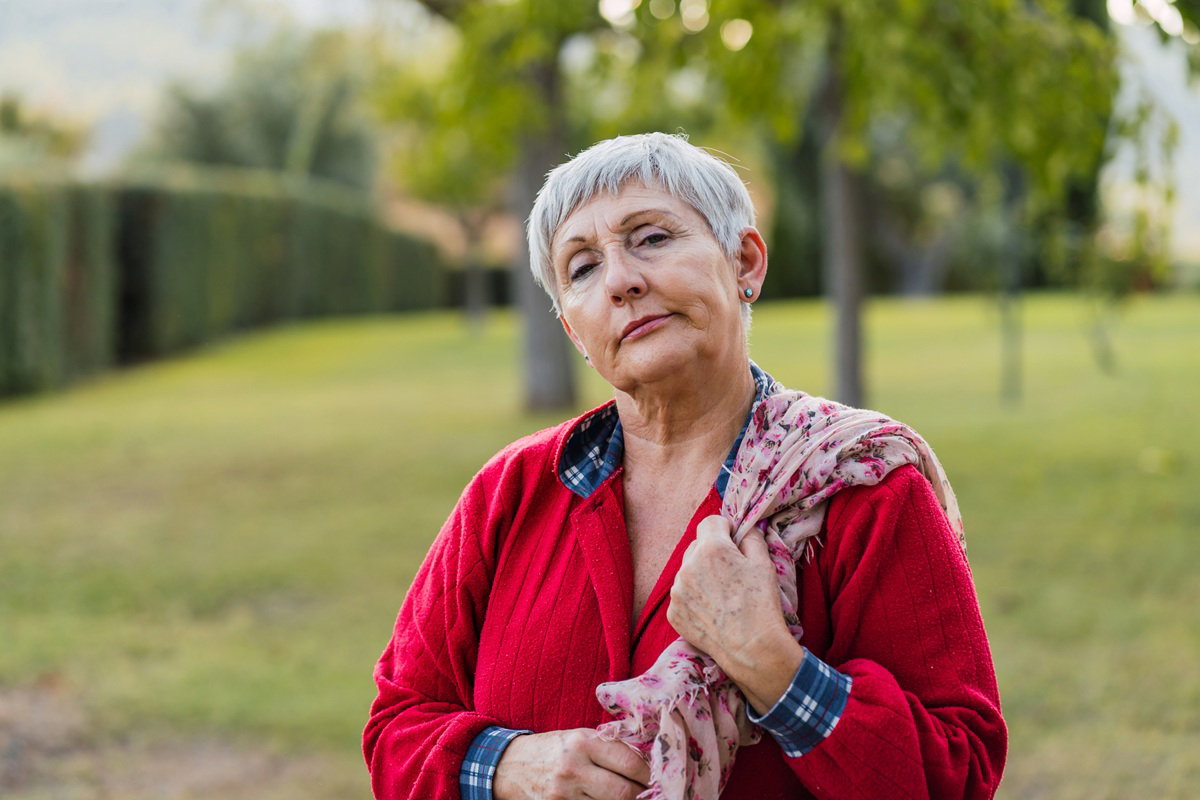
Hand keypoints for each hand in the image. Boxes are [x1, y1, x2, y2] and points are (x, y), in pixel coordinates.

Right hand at [492, 728, 649, 799]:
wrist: (509, 766)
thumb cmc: (552, 749)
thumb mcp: (579, 737)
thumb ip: (609, 748)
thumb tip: (647, 764)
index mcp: (583, 742)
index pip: (629, 762)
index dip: (649, 775)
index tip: (656, 778)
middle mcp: (573, 768)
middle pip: (623, 792)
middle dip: (641, 796)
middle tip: (649, 795)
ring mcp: (563, 794)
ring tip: (631, 798)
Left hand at [667, 515, 804, 712]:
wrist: (751, 648)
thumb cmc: (760, 604)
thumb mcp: (764, 563)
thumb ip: (751, 538)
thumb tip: (743, 530)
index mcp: (711, 548)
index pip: (711, 522)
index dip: (725, 529)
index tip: (733, 542)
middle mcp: (688, 566)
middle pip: (696, 546)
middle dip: (711, 553)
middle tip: (730, 573)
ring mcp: (677, 591)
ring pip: (688, 572)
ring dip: (700, 576)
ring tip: (722, 596)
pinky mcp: (673, 612)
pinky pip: (682, 595)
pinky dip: (694, 599)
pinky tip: (712, 611)